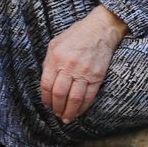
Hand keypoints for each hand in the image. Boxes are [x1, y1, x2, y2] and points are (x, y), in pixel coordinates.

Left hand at [40, 6, 127, 124]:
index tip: (47, 104)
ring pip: (74, 99)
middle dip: (57, 107)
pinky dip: (83, 107)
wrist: (101, 28)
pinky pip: (89, 96)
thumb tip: (46, 83)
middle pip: (59, 94)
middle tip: (57, 113)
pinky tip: (79, 112)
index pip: (46, 85)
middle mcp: (70, 65)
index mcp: (56, 57)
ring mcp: (85, 72)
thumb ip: (48, 62)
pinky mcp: (97, 76)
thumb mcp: (56, 43)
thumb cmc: (77, 35)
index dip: (46, 99)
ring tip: (66, 118)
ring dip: (69, 112)